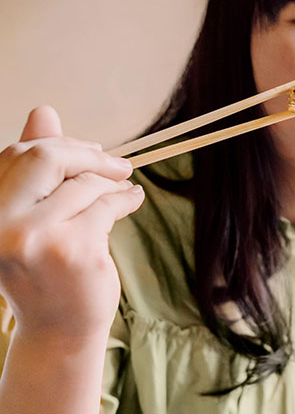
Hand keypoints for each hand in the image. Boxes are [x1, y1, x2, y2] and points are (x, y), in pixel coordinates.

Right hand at [0, 107, 143, 340]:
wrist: (57, 328)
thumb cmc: (44, 267)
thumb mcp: (33, 215)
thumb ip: (36, 167)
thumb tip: (44, 110)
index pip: (18, 155)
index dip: (60, 147)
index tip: (91, 151)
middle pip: (46, 158)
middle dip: (88, 154)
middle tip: (118, 163)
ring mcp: (32, 237)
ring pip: (84, 183)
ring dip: (112, 183)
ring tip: (126, 188)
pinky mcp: (71, 248)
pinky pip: (106, 204)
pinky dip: (125, 199)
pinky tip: (133, 199)